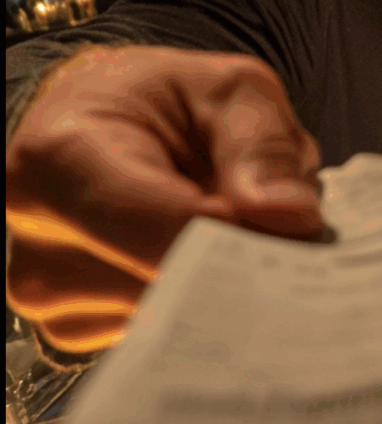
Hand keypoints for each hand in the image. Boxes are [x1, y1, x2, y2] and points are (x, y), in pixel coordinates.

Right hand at [6, 46, 323, 353]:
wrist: (109, 120)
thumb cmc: (166, 100)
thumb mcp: (231, 90)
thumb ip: (263, 146)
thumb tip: (291, 219)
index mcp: (62, 156)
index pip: (166, 231)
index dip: (244, 236)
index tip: (298, 230)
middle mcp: (41, 236)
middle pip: (173, 284)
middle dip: (247, 261)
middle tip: (293, 230)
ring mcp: (52, 292)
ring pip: (181, 317)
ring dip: (231, 281)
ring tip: (237, 225)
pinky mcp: (78, 327)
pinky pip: (169, 333)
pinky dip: (207, 301)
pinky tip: (209, 257)